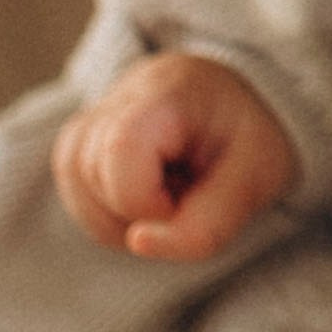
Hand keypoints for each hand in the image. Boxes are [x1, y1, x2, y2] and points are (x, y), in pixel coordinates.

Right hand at [52, 51, 297, 261]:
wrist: (247, 111)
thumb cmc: (253, 141)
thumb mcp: (258, 181)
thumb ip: (208, 223)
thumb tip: (139, 243)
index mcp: (172, 88)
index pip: (119, 149)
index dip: (144, 201)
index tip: (187, 203)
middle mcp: (122, 92)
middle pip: (90, 170)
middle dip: (137, 210)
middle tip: (186, 196)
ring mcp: (96, 111)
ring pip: (74, 181)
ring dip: (118, 216)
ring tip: (168, 197)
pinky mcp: (84, 136)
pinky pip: (74, 186)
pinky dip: (106, 211)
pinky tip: (145, 200)